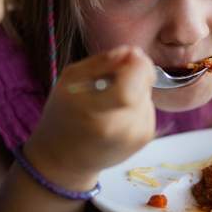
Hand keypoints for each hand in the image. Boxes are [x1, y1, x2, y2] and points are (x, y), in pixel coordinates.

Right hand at [24, 46, 155, 190]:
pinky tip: (116, 112)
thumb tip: (132, 52)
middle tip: (111, 78)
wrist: (65, 160)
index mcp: (101, 114)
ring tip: (108, 99)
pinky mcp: (146, 137)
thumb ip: (102, 62)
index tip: (129, 55)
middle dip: (134, 72)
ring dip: (134, 88)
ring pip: (148, 93)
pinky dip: (135, 102)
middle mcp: (124, 128)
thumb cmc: (63, 115)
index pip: (136, 82)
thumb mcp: (70, 81)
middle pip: (145, 84)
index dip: (138, 64)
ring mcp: (138, 135)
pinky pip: (147, 106)